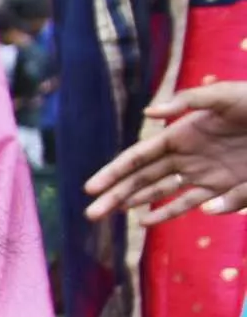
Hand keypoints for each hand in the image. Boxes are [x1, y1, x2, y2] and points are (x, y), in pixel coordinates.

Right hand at [87, 79, 246, 222]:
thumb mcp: (227, 95)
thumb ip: (189, 101)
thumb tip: (148, 114)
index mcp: (181, 133)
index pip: (139, 157)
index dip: (114, 172)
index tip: (91, 187)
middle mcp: (186, 156)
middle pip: (142, 179)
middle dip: (115, 195)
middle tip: (90, 213)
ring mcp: (203, 173)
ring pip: (159, 192)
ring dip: (135, 203)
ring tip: (109, 216)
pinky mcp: (223, 187)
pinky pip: (190, 203)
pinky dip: (169, 212)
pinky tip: (146, 221)